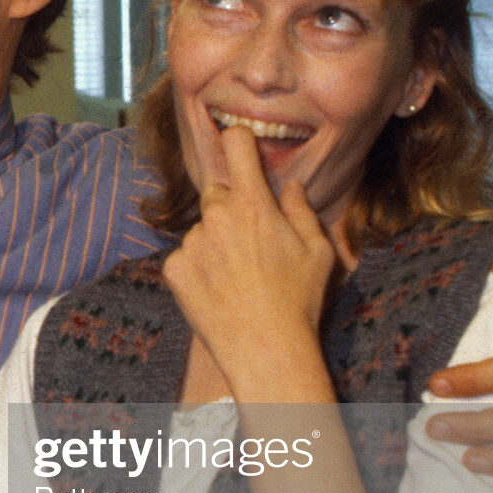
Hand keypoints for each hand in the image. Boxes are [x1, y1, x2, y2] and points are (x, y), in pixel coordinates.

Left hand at [162, 126, 335, 387]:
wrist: (265, 350)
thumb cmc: (299, 301)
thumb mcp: (319, 252)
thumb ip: (302, 211)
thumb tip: (289, 187)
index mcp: (254, 204)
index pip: (236, 145)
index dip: (239, 141)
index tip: (241, 147)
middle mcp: (216, 216)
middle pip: (217, 193)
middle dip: (232, 208)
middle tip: (251, 243)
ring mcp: (190, 243)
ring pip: (201, 230)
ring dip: (214, 243)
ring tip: (238, 278)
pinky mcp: (173, 269)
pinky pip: (184, 258)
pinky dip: (197, 269)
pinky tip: (218, 292)